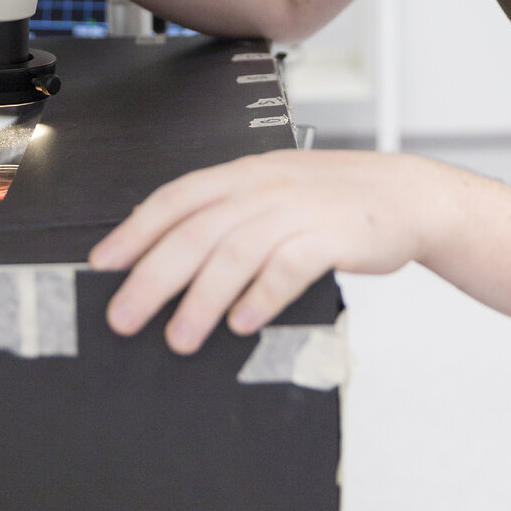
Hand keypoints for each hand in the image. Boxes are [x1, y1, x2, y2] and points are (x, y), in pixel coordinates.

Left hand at [89, 149, 430, 353]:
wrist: (407, 194)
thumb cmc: (333, 200)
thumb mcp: (275, 190)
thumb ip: (229, 214)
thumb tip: (169, 259)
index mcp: (244, 173)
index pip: (176, 198)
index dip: (135, 230)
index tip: (103, 264)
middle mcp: (265, 186)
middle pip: (196, 231)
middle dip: (153, 277)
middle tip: (124, 317)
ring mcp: (299, 209)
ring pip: (235, 252)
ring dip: (202, 299)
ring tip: (180, 337)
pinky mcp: (333, 236)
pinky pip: (288, 267)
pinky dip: (261, 296)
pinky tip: (242, 324)